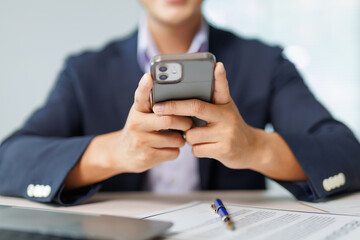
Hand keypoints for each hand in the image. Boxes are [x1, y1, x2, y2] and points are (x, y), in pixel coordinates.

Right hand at [64, 74, 192, 188]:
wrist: (122, 153)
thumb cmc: (139, 128)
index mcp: (137, 109)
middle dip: (185, 122)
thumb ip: (152, 99)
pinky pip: (173, 152)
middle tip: (189, 122)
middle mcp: (136, 124)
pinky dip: (175, 150)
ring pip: (175, 139)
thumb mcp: (140, 112)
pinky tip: (168, 148)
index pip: (141, 96)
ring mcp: (141, 142)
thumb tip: (166, 83)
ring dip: (181, 138)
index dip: (145, 87)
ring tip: (176, 135)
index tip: (149, 77)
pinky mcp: (147, 157)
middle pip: (169, 120)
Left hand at [152, 62, 255, 168]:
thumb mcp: (226, 108)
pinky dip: (196, 148)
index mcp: (226, 104)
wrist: (251, 149)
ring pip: (191, 134)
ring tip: (198, 136)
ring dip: (188, 136)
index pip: (221, 88)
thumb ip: (215, 95)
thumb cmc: (230, 125)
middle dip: (174, 107)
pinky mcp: (223, 150)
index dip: (219, 76)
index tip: (217, 65)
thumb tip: (212, 71)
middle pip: (196, 108)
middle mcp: (228, 116)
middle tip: (158, 108)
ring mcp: (226, 134)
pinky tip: (206, 146)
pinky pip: (196, 149)